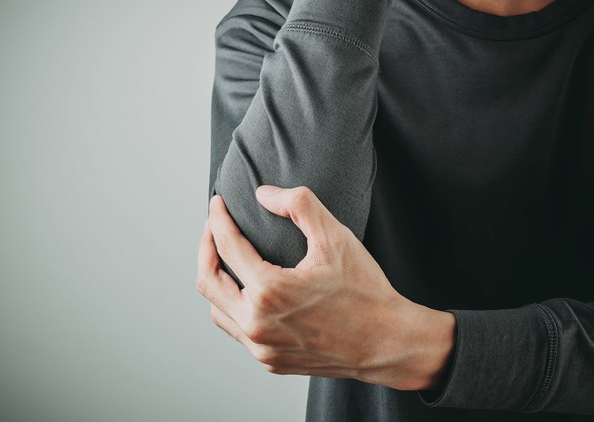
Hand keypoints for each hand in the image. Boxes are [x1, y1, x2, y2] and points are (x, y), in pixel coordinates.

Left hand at [196, 185, 455, 389]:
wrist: (388, 342)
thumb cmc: (365, 290)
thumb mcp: (336, 237)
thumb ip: (299, 204)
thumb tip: (262, 194)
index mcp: (269, 291)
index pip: (226, 246)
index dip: (218, 219)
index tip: (217, 204)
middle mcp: (258, 323)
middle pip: (208, 280)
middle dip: (205, 248)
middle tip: (213, 227)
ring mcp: (262, 347)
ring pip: (217, 309)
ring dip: (216, 279)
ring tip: (226, 257)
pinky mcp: (270, 360)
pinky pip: (236, 329)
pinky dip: (232, 305)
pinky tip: (245, 290)